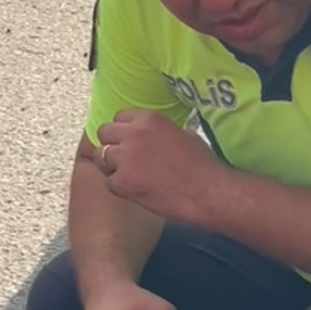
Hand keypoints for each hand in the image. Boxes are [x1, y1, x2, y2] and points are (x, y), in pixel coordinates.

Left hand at [95, 110, 224, 223]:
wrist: (209, 192)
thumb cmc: (204, 166)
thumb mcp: (185, 135)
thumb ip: (163, 132)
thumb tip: (157, 137)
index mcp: (150, 119)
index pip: (120, 117)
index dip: (123, 130)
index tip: (129, 140)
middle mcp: (134, 133)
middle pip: (105, 132)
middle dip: (112, 144)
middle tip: (124, 159)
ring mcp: (126, 158)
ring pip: (102, 156)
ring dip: (113, 166)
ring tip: (130, 176)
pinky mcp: (123, 182)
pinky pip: (109, 182)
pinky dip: (120, 187)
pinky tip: (136, 190)